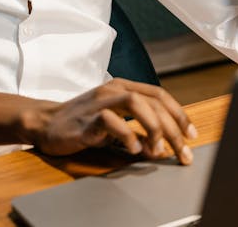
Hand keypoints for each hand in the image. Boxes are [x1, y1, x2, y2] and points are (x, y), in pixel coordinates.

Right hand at [27, 78, 197, 164]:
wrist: (46, 122)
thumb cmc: (83, 121)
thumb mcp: (114, 117)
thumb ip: (136, 124)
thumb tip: (164, 144)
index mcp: (122, 86)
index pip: (158, 95)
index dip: (179, 114)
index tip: (191, 135)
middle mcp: (113, 89)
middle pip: (152, 101)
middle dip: (173, 128)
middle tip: (182, 152)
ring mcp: (99, 102)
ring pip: (135, 103)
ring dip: (153, 127)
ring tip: (158, 149)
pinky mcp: (86, 119)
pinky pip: (111, 121)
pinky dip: (126, 135)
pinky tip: (133, 148)